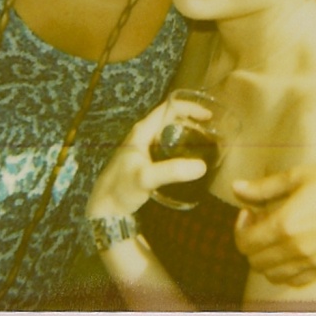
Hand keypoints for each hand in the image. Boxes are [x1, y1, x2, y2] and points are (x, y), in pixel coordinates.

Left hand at [87, 103, 206, 218]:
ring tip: (205, 143)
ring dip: (187, 133)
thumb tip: (202, 166)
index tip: (209, 116)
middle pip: (171, 118)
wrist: (104, 207)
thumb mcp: (147, 177)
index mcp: (143, 130)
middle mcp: (143, 134)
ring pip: (169, 132)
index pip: (169, 108)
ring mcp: (143, 147)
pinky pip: (167, 146)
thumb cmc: (121, 188)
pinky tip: (189, 159)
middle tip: (211, 132)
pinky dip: (181, 146)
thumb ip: (172, 171)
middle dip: (192, 120)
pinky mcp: (145, 160)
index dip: (190, 108)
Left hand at [232, 163, 315, 286]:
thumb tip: (235, 188)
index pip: (245, 243)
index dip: (240, 227)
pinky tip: (291, 250)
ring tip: (275, 237)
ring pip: (272, 275)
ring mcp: (313, 261)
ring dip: (265, 258)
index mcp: (286, 224)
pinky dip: (285, 270)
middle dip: (250, 242)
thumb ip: (262, 187)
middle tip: (261, 222)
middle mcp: (297, 248)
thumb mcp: (295, 176)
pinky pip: (295, 281)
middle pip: (255, 261)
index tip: (249, 212)